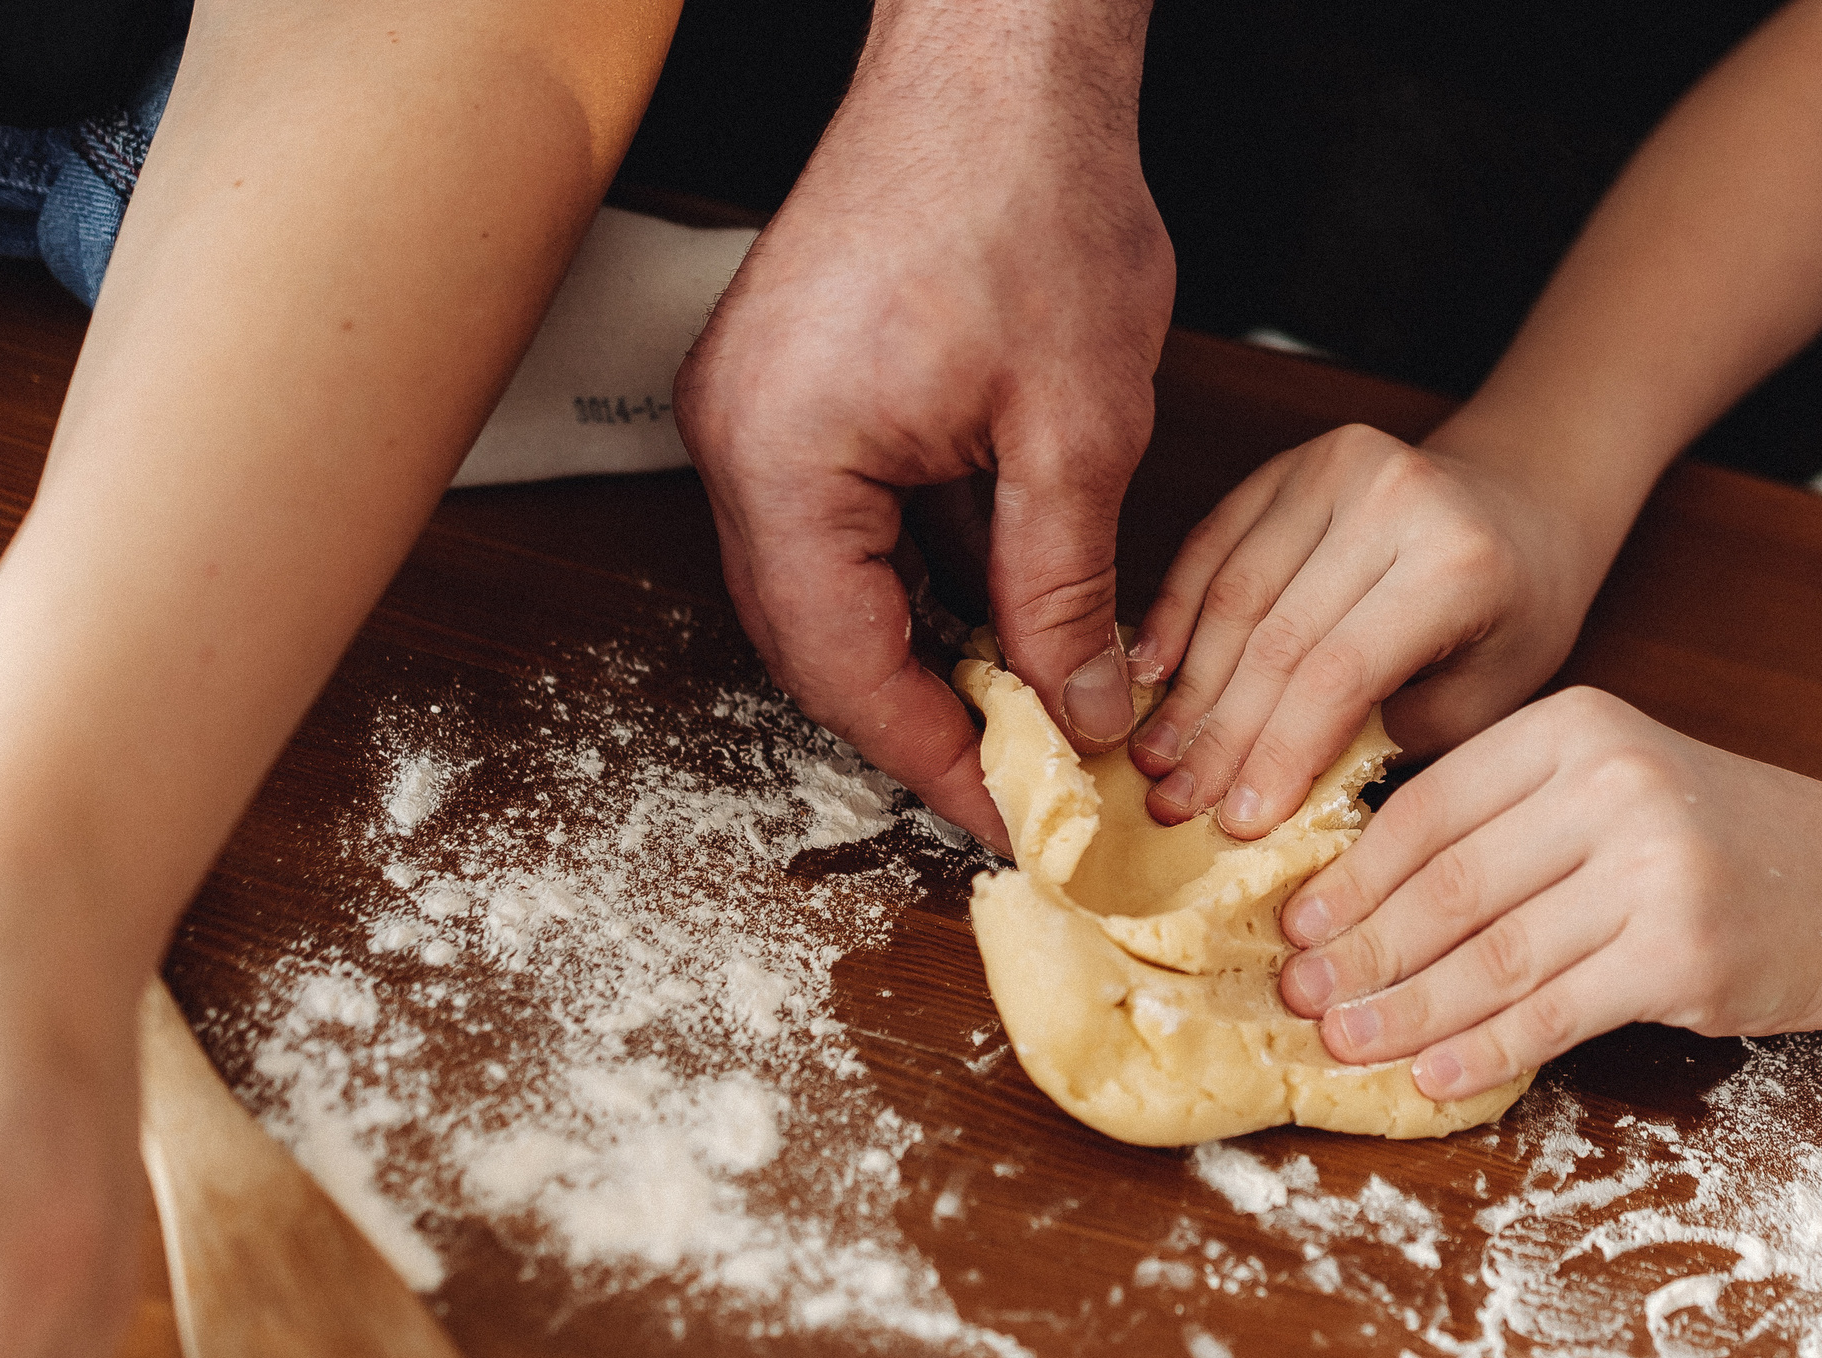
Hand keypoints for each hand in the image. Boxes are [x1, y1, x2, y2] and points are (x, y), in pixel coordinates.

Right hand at [675, 0, 1172, 847]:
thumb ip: (1067, 593)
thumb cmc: (1029, 198)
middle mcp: (739, 439)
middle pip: (819, 639)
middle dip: (924, 717)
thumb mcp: (1076, 431)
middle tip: (1026, 779)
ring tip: (1031, 708)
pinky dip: (922, 575)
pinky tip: (1007, 608)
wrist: (1000, 55)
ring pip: (833, 586)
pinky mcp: (797, 385)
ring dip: (928, 648)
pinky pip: (847, 520)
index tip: (1013, 817)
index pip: (842, 666)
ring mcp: (758, 408)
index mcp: (781, 457)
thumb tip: (1082, 714)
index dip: (931, 758)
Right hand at [1126, 424, 1613, 838]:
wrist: (1528, 510)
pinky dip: (1177, 614)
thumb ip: (1386, 740)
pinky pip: (1214, 543)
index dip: (1279, 752)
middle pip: (1278, 637)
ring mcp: (1338, 465)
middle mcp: (1395, 497)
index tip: (1239, 822)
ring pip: (1234, 593)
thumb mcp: (1482, 702)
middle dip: (1222, 734)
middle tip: (1177, 804)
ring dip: (1188, 687)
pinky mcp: (1295, 461)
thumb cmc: (1514, 619)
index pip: (1340, 674)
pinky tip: (1150, 677)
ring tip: (1156, 759)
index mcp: (1457, 562)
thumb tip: (1270, 794)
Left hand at [1276, 688, 1821, 1099]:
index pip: (1428, 809)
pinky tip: (1432, 1076)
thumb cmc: (1710, 845)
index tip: (1294, 929)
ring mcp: (1652, 866)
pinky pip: (1550, 1013)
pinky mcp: (1679, 950)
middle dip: (1363, 952)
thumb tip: (1356, 903)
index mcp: (1573, 728)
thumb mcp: (1606, 791)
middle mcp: (1611, 782)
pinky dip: (1481, 1051)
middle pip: (1449, 886)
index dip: (1350, 878)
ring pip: (1491, 957)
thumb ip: (1503, 824)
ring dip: (1406, 1012)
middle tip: (1299, 997)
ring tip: (1346, 1046)